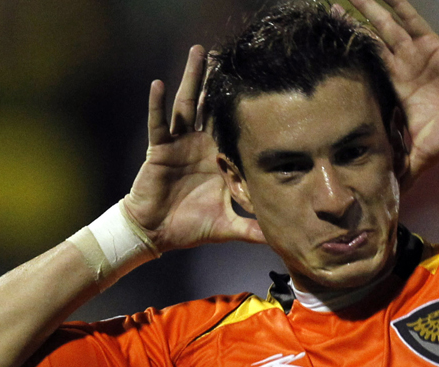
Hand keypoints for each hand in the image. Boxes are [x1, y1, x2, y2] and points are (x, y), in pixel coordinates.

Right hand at [123, 46, 265, 251]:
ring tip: (199, 52)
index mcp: (218, 159)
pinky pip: (158, 123)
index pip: (235, 128)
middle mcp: (200, 146)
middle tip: (232, 53)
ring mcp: (179, 144)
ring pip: (187, 104)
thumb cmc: (189, 228)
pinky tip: (158, 83)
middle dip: (221, 80)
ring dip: (192, 78)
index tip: (264, 82)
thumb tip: (282, 240)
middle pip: (213, 106)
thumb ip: (253, 230)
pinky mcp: (159, 149)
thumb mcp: (227, 227)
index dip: (247, 106)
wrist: (156, 234)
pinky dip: (156, 104)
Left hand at [344, 0, 438, 179]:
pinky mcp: (429, 44)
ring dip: (367, 9)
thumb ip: (400, 174)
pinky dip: (397, 5)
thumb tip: (386, 201)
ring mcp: (414, 54)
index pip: (365, 72)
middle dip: (351, 27)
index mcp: (395, 91)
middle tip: (328, 12)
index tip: (326, 52)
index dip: (347, 61)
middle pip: (369, 42)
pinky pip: (410, 20)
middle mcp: (401, 68)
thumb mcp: (418, 158)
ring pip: (384, 27)